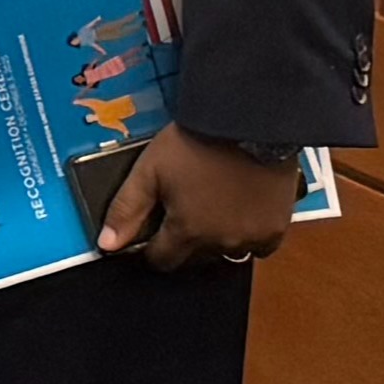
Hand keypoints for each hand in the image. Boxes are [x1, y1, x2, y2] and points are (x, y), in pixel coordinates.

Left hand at [94, 130, 304, 272]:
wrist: (247, 122)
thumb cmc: (197, 143)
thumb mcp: (150, 170)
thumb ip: (126, 210)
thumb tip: (107, 243)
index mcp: (187, 232)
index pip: (163, 261)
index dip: (154, 247)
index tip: (157, 229)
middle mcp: (221, 242)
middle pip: (195, 258)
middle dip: (186, 240)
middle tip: (186, 208)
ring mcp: (252, 237)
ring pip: (227, 252)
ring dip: (218, 238)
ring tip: (214, 205)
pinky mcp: (276, 228)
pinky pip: (260, 245)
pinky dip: (250, 234)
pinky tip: (242, 210)